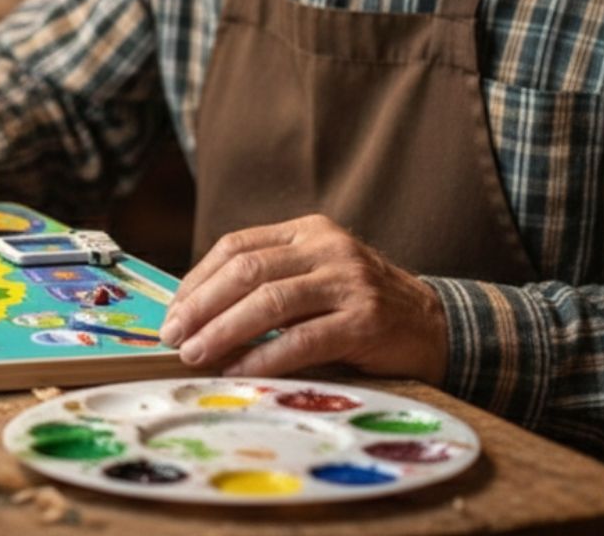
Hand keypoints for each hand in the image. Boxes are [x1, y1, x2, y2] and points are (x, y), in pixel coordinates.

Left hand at [160, 214, 447, 383]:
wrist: (431, 325)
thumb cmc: (358, 306)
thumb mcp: (314, 278)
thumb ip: (268, 284)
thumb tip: (196, 316)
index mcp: (306, 231)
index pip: (237, 246)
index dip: (198, 279)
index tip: (172, 312)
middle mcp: (326, 247)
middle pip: (247, 269)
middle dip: (202, 304)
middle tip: (174, 335)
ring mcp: (347, 280)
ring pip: (270, 301)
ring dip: (224, 330)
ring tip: (195, 355)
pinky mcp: (364, 320)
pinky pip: (303, 339)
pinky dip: (264, 356)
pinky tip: (238, 371)